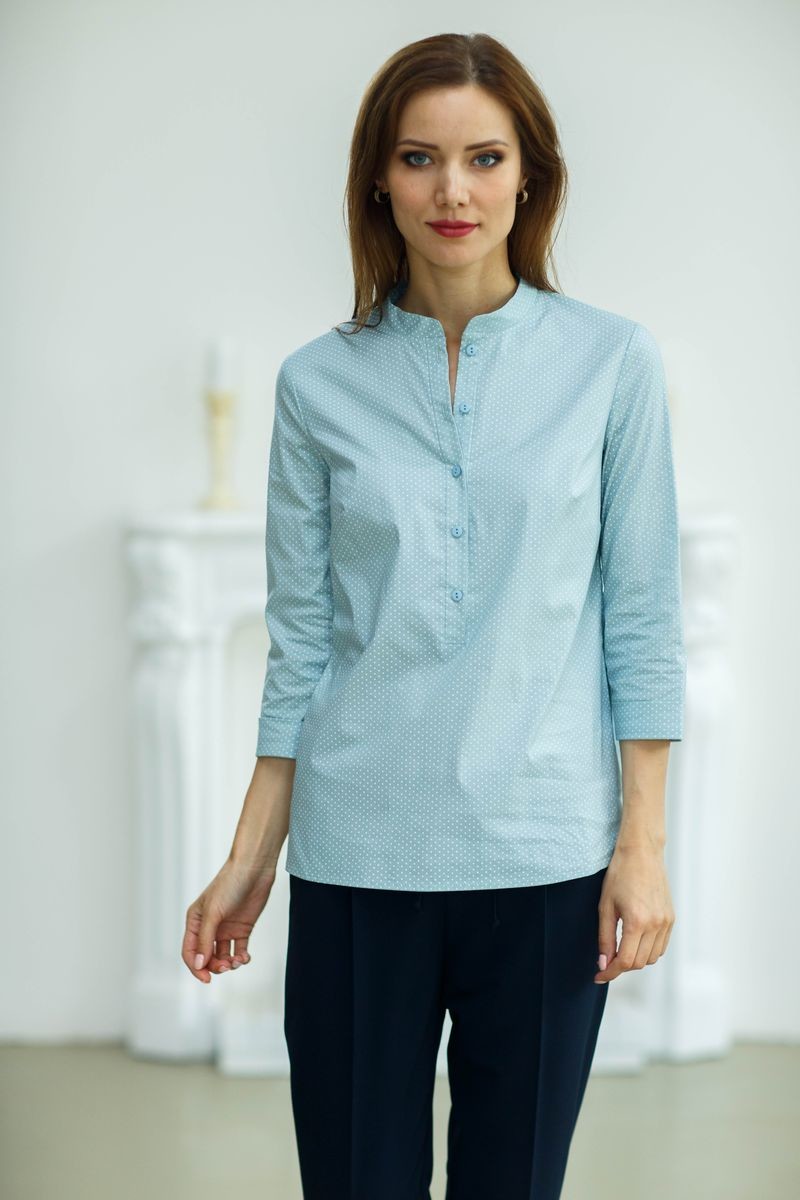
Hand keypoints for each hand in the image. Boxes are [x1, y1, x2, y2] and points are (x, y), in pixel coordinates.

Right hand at [182, 858, 276, 983]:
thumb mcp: (213, 912)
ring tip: (238, 961)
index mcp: (196, 921)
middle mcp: (209, 927)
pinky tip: (245, 957)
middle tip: (227, 966)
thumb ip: (205, 939)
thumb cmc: (229, 884)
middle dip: (216, 966)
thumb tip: (199, 964)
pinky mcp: (242, 928)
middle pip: (207, 957)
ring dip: (229, 964)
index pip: (190, 952)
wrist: (254, 869)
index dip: (196, 968)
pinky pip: (239, 950)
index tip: (207, 978)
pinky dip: (241, 958)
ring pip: (223, 956)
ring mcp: (226, 928)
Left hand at [594, 843, 674, 983]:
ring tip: (619, 950)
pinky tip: (635, 942)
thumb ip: (604, 938)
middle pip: (639, 963)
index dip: (610, 973)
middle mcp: (656, 925)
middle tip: (605, 962)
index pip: (625, 961)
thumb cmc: (620, 875)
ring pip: (652, 957)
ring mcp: (666, 922)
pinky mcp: (671, 918)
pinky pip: (661, 946)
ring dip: (635, 960)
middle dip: (621, 967)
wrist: (642, 853)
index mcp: (637, 922)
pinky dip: (648, 950)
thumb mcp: (605, 906)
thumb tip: (603, 963)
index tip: (598, 976)